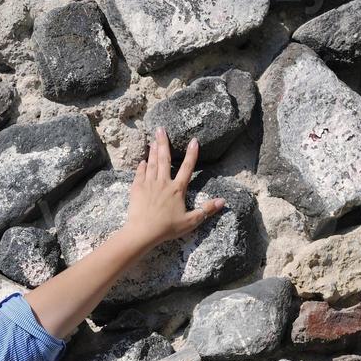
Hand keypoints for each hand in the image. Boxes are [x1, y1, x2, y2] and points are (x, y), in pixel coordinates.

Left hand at [123, 127, 226, 248]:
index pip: (187, 168)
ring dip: (153, 151)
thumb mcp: (190, 221)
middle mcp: (163, 183)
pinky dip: (141, 167)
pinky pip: (139, 174)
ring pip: (151, 164)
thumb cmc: (167, 228)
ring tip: (153, 140)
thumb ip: (206, 210)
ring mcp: (149, 185)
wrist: (143, 232)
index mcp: (177, 189)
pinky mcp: (137, 189)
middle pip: (164, 159)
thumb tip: (223, 201)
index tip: (194, 141)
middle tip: (160, 129)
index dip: (191, 154)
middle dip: (163, 142)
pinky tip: (142, 161)